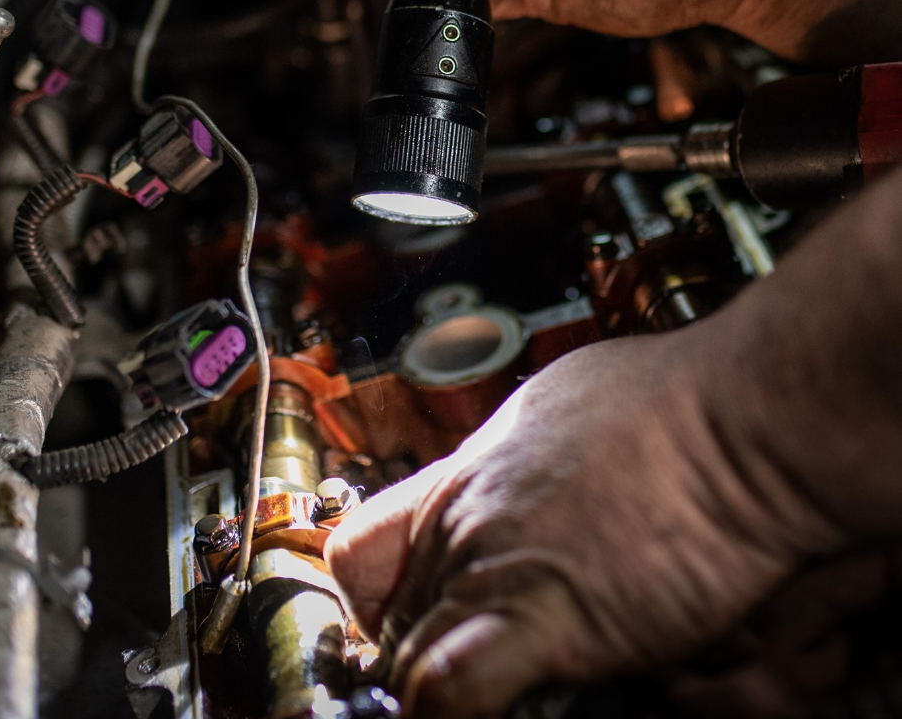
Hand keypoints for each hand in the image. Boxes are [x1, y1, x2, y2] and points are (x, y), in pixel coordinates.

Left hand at [326, 332, 841, 717]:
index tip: (393, 620)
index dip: (368, 595)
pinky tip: (488, 699)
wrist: (728, 416)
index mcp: (464, 475)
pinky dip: (452, 705)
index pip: (361, 550)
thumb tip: (535, 482)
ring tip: (482, 684)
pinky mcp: (540, 617)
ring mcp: (490, 566)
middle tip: (455, 662)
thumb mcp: (563, 405)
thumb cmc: (667, 402)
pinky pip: (454, 685)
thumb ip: (526, 460)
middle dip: (411, 650)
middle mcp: (462, 520)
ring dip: (429, 683)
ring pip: (407, 657)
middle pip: (389, 616)